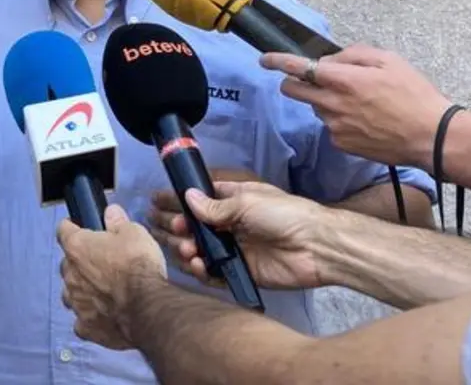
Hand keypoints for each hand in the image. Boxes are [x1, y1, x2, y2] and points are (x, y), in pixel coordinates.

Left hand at [56, 205, 166, 349]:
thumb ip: (118, 223)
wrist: (147, 307)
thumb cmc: (138, 266)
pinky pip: (81, 321)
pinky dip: (90, 317)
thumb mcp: (134, 233)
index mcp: (78, 247)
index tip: (77, 227)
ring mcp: (76, 303)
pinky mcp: (86, 327)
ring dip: (82, 290)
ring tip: (102, 291)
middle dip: (79, 262)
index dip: (72, 227)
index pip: (64, 231)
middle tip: (101, 262)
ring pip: (71, 293)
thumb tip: (111, 213)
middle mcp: (70, 275)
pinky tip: (103, 316)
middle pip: (67, 264)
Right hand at [170, 181, 328, 290]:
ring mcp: (234, 249)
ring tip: (187, 249)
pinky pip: (214, 273)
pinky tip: (198, 266)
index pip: (198, 199)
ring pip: (200, 250)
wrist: (316, 246)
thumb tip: (187, 197)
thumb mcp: (247, 202)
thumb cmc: (283, 214)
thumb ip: (215, 207)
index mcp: (233, 201)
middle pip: (194, 226)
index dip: (176, 201)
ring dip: (187, 249)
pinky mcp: (240, 272)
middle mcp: (230, 224)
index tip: (154, 202)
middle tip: (169, 229)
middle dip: (177, 227)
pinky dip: (202, 270)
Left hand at [259, 44, 453, 167]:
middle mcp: (332, 104)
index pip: (297, 67)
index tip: (265, 59)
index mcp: (342, 80)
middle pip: (293, 91)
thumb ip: (352, 55)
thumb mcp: (388, 60)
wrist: (431, 137)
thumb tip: (328, 61)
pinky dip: (340, 120)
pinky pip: (331, 126)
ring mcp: (334, 126)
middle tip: (312, 78)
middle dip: (294, 82)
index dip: (277, 61)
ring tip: (360, 102)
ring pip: (316, 108)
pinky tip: (365, 120)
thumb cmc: (414, 94)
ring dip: (325, 101)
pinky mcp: (341, 144)